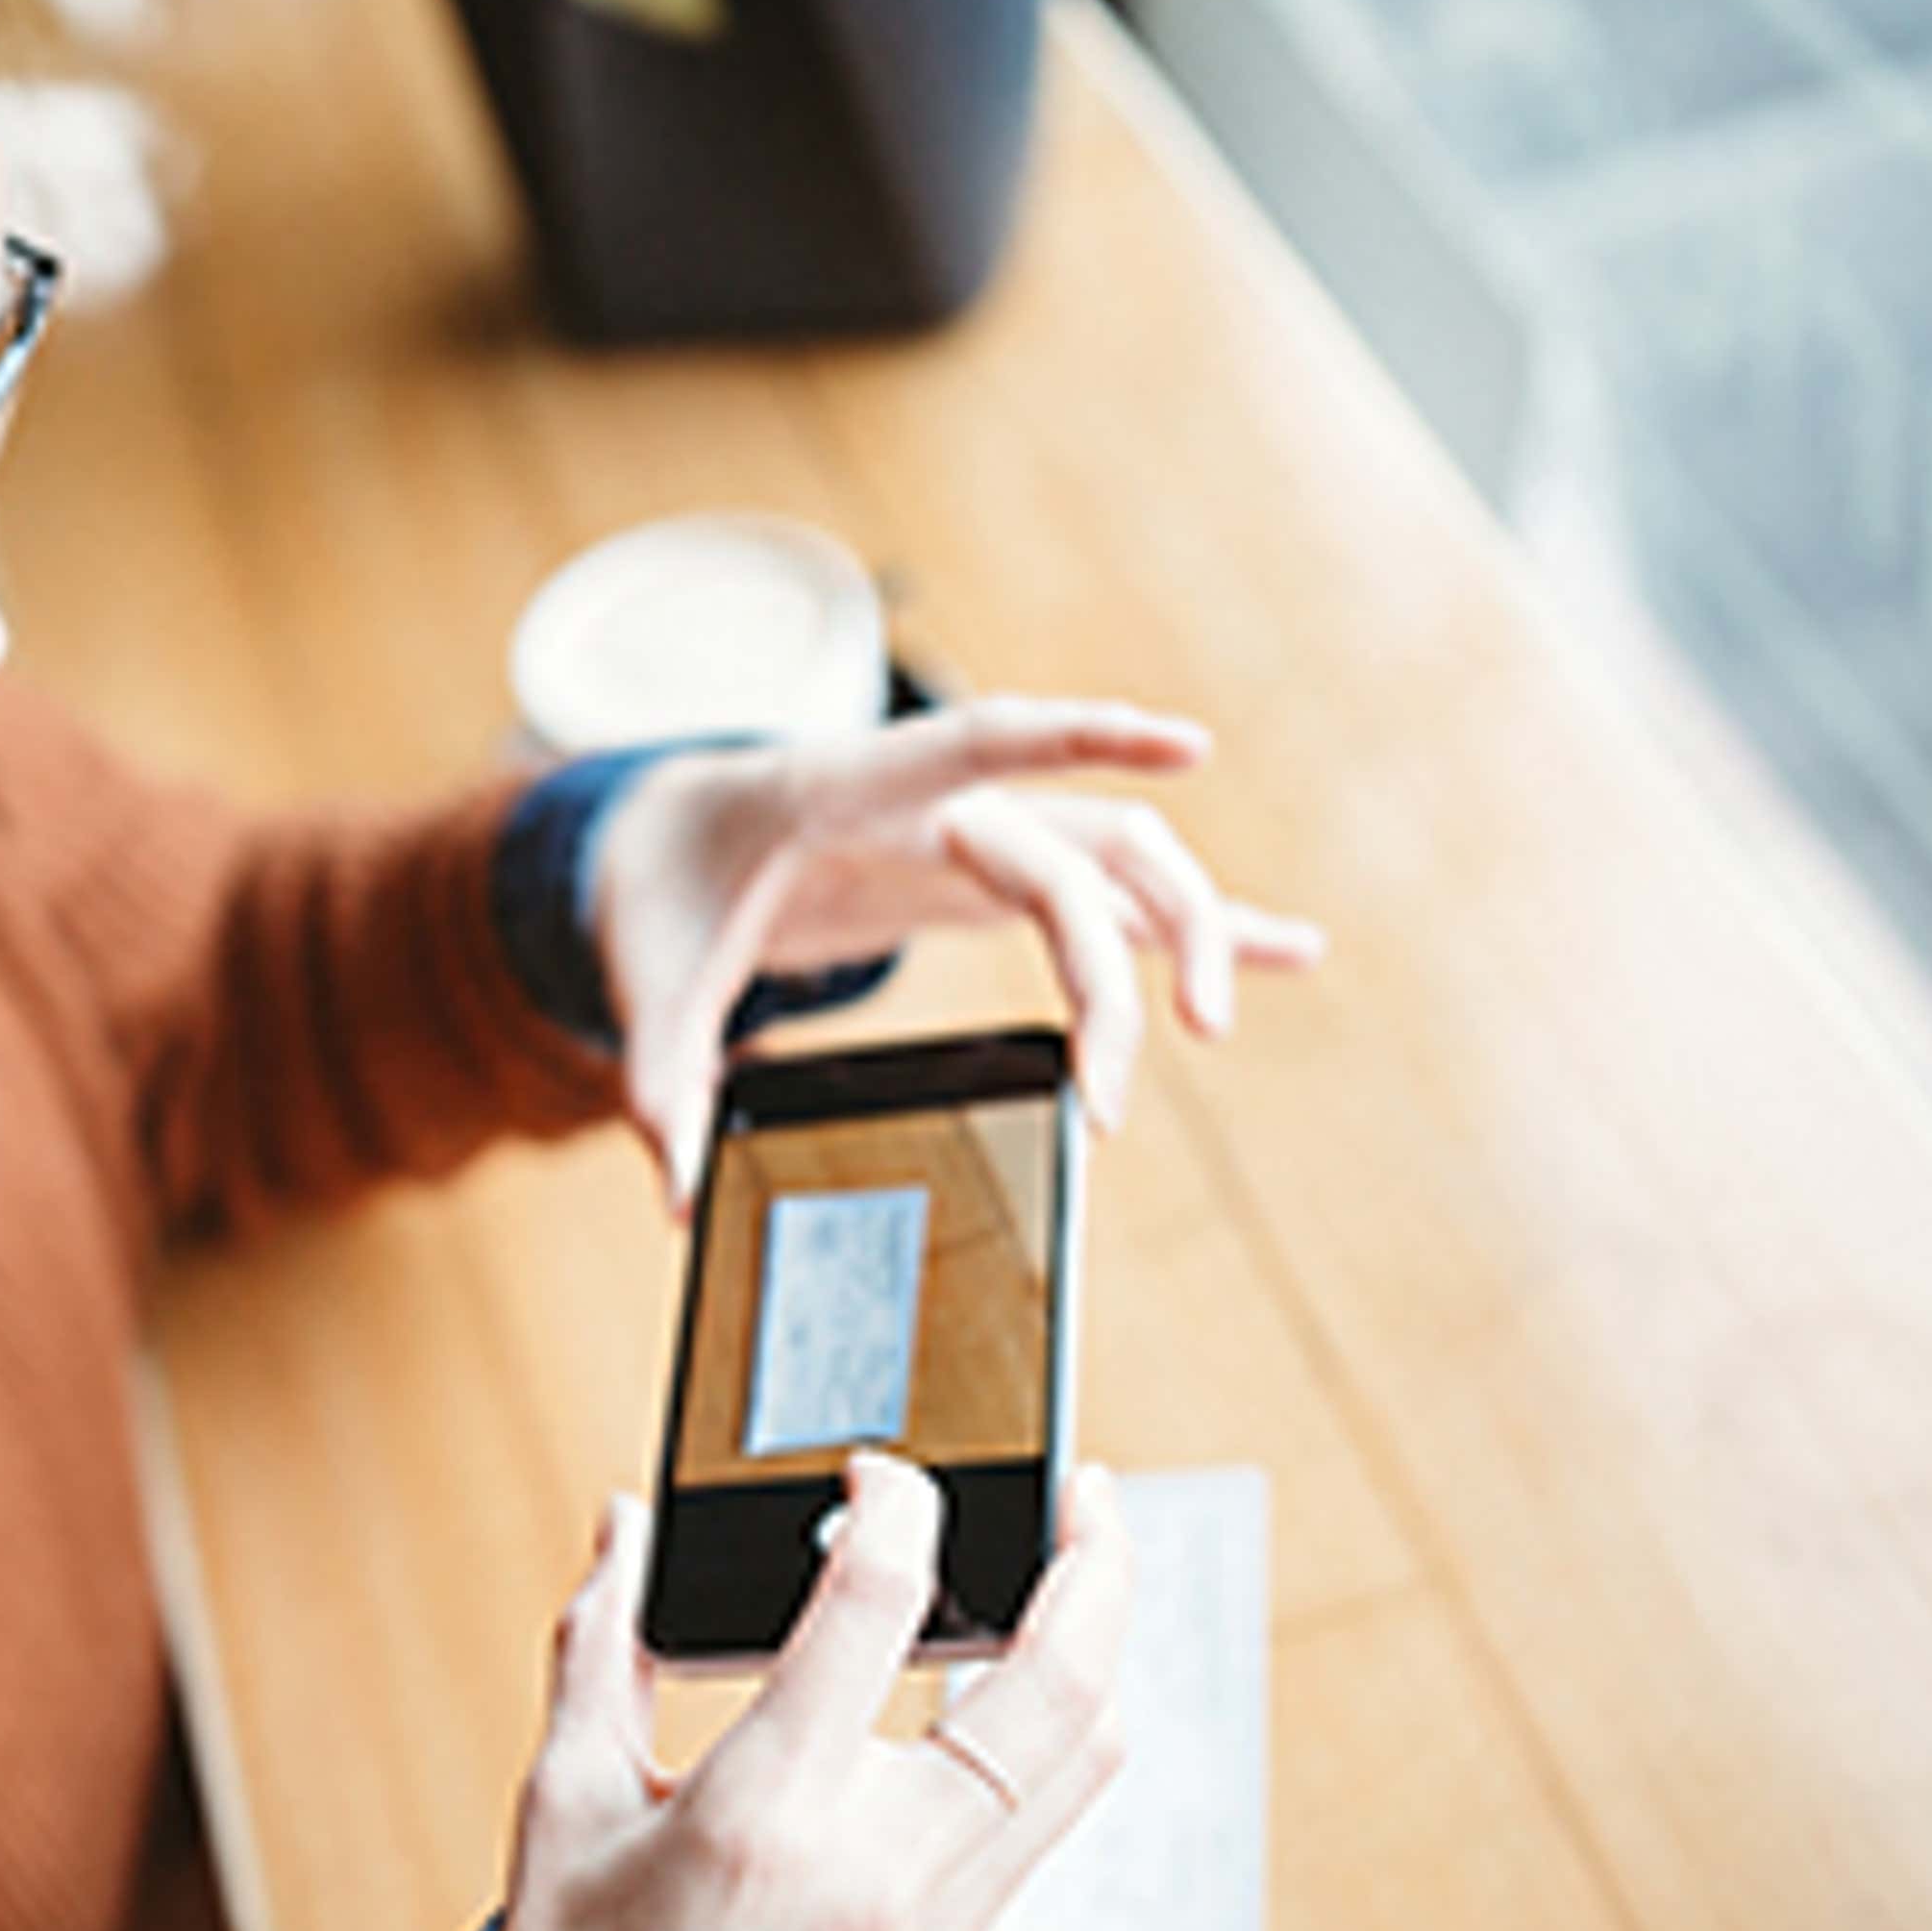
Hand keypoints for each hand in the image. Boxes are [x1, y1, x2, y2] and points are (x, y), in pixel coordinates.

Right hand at [495, 1455, 1134, 1930]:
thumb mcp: (561, 1806)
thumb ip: (600, 1645)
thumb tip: (627, 1523)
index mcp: (764, 1816)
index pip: (878, 1604)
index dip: (892, 1501)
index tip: (874, 1470)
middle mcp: (879, 1870)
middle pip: (1056, 1685)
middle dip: (1097, 1561)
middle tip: (1087, 1486)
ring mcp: (939, 1926)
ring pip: (1088, 1760)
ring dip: (1104, 1649)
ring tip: (1082, 1572)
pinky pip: (1050, 1824)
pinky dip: (1059, 1735)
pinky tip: (1021, 1688)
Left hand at [589, 697, 1326, 1201]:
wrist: (676, 837)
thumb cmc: (666, 885)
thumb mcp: (643, 974)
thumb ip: (660, 1077)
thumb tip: (678, 1192)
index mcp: (853, 788)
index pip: (983, 744)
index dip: (1084, 738)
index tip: (1189, 745)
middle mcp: (939, 802)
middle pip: (1071, 853)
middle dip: (1112, 967)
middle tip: (1113, 1095)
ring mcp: (982, 835)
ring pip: (1121, 861)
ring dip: (1184, 932)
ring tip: (1216, 1027)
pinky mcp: (1000, 878)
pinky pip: (1116, 897)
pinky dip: (1197, 923)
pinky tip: (1289, 949)